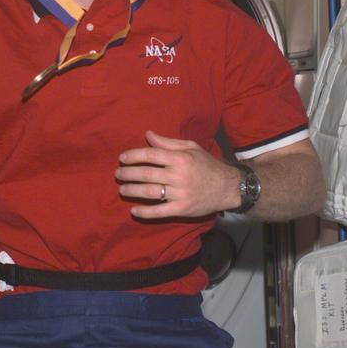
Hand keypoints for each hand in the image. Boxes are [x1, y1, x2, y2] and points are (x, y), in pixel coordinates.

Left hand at [115, 131, 237, 219]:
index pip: (151, 155)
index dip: (133, 156)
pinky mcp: (182, 209)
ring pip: (150, 192)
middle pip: (146, 173)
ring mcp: (180, 193)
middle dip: (128, 173)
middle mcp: (179, 175)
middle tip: (118, 174)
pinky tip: (133, 211)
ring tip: (122, 189)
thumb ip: (168, 143)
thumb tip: (148, 134)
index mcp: (180, 158)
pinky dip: (145, 212)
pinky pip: (160, 211)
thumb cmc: (207, 165)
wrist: (228, 187)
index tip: (122, 158)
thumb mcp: (191, 148)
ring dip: (132, 191)